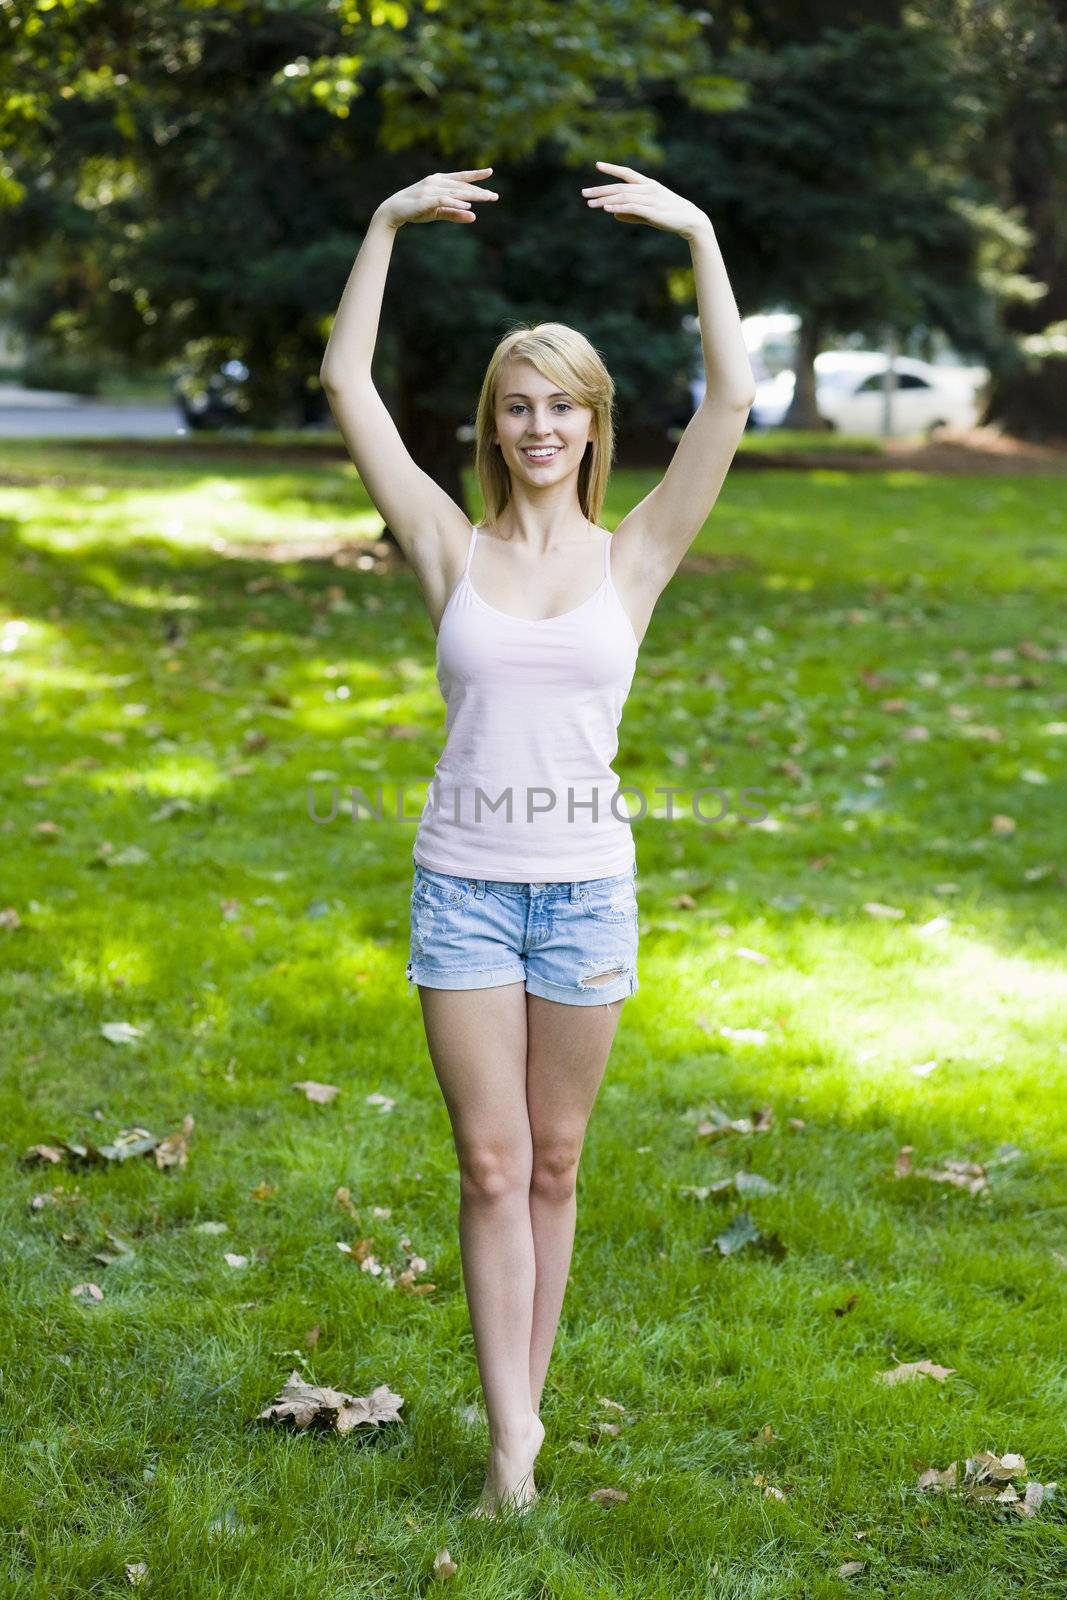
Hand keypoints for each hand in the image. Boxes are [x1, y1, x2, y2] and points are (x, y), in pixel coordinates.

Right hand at [376, 168, 498, 229]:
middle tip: (495, 196)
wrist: (394, 211)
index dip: (475, 174)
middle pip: (462, 185)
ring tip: (487, 199)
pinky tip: (468, 206)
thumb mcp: (438, 212)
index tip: (490, 171)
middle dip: (479, 191)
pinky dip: (457, 203)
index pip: (461, 177)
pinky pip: (444, 200)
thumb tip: (474, 217)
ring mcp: (430, 189)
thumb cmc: (416, 209)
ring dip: (472, 196)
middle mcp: (436, 181)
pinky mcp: (426, 200)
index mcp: (439, 181)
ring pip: (456, 191)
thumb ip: (455, 213)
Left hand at [580, 161, 709, 240]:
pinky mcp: (652, 211)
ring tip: (590, 204)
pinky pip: (632, 207)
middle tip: (584, 193)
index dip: (612, 169)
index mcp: (648, 184)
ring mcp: (650, 199)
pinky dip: (618, 208)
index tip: (597, 165)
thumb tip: (613, 214)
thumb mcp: (648, 213)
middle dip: (600, 190)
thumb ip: (631, 213)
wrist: (690, 221)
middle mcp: (648, 188)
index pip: (627, 173)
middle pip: (620, 187)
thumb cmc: (669, 216)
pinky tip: (606, 210)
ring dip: (605, 200)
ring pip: (623, 197)